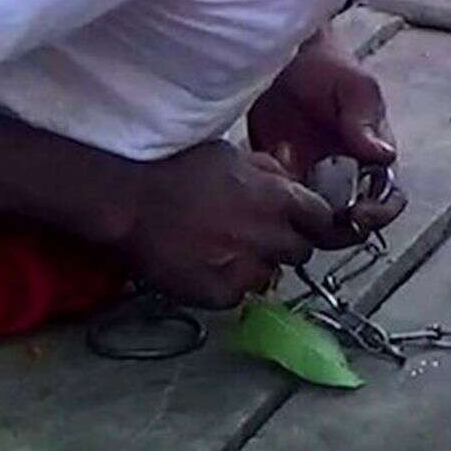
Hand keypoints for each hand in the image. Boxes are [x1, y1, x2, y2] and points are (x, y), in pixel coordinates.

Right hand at [118, 142, 339, 308]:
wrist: (125, 199)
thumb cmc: (173, 169)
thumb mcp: (232, 155)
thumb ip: (270, 172)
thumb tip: (290, 179)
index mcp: (278, 200)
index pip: (325, 221)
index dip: (316, 223)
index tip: (310, 225)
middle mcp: (269, 236)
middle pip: (301, 251)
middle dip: (285, 244)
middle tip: (257, 235)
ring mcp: (244, 268)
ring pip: (270, 275)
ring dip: (256, 265)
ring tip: (222, 249)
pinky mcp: (217, 293)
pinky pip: (238, 295)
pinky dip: (227, 284)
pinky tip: (204, 266)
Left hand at [246, 32, 404, 245]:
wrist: (279, 58)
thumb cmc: (327, 68)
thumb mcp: (354, 88)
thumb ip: (366, 120)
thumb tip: (383, 156)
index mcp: (374, 157)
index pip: (388, 198)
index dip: (380, 213)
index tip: (361, 215)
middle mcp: (346, 176)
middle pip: (351, 221)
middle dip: (337, 228)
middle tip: (316, 220)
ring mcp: (311, 180)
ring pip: (314, 221)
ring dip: (301, 221)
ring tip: (284, 197)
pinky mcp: (277, 179)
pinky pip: (278, 207)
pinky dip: (271, 206)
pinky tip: (262, 185)